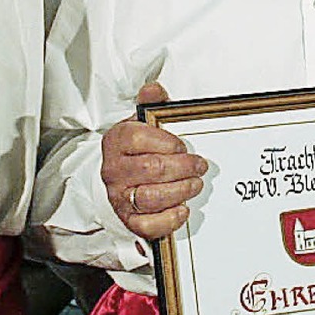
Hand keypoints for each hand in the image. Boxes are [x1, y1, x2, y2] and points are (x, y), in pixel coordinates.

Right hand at [101, 82, 207, 240]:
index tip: (182, 145)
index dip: (166, 142)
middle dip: (182, 167)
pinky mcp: (128, 219)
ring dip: (180, 191)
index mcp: (117, 140)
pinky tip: (183, 209)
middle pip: (150, 169)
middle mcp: (114, 169)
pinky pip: (147, 226)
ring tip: (196, 184)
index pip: (138, 138)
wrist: (119, 172)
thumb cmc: (137, 145)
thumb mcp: (142, 118)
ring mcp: (119, 196)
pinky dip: (169, 220)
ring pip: (151, 197)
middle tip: (200, 165)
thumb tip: (154, 89)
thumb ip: (150, 101)